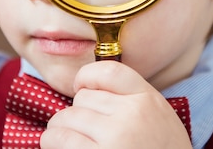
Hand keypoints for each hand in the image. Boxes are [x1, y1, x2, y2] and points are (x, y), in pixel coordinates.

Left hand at [40, 61, 191, 148]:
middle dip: (76, 115)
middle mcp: (132, 115)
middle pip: (82, 98)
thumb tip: (86, 92)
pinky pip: (59, 139)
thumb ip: (133, 103)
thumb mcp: (160, 121)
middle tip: (84, 133)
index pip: (108, 71)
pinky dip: (52, 143)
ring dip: (59, 130)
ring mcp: (115, 138)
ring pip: (66, 118)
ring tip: (66, 143)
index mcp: (149, 100)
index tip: (81, 90)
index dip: (86, 78)